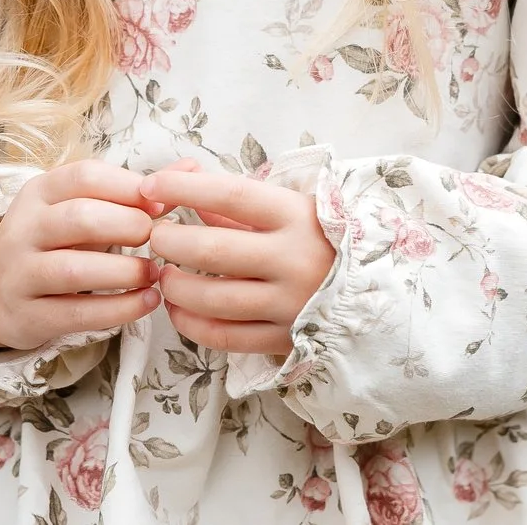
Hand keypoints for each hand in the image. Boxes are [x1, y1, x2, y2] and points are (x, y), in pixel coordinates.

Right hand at [0, 161, 163, 351]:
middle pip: (80, 218)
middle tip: (158, 238)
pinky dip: (119, 309)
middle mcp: (24, 228)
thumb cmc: (55, 241)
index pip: (85, 176)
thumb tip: (192, 167)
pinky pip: (78, 313)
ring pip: (75, 269)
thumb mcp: (82, 207)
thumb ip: (135, 191)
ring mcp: (21, 273)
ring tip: (156, 273)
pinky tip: (147, 301)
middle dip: (128, 226)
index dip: (129, 187)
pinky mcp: (29, 314)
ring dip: (126, 271)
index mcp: (40, 192)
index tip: (161, 203)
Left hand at [141, 167, 335, 354]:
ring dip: (175, 286)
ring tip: (163, 274)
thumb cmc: (321, 238)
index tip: (150, 187)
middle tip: (154, 237)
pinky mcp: (284, 340)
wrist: (377, 291)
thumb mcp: (288, 207)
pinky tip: (178, 310)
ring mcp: (289, 304)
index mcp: (295, 215)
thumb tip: (178, 185)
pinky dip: (191, 324)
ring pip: (214, 299)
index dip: (183, 188)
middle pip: (213, 250)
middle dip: (170, 241)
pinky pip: (225, 337)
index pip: (230, 194)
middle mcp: (293, 259)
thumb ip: (234, 202)